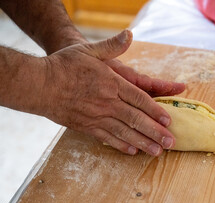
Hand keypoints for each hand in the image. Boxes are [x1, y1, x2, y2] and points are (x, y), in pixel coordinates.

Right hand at [40, 30, 184, 155]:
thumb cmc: (65, 65)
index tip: (168, 121)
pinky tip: (132, 151)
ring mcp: (97, 117)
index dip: (155, 111)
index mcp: (112, 83)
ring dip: (143, 143)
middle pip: (136, 119)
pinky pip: (107, 138)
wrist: (39, 84)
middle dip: (155, 132)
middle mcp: (107, 102)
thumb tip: (129, 34)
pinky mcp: (86, 126)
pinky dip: (121, 145)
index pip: (140, 99)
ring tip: (157, 152)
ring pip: (125, 132)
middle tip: (170, 142)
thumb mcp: (90, 50)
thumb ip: (112, 45)